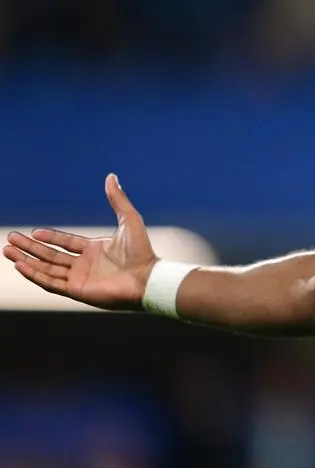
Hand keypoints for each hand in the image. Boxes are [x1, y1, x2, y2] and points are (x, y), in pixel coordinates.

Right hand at [3, 174, 156, 309]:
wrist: (147, 278)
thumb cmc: (142, 251)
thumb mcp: (129, 219)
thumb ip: (117, 199)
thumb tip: (111, 176)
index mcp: (95, 250)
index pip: (66, 243)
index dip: (50, 237)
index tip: (34, 231)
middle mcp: (85, 264)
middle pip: (50, 255)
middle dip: (30, 248)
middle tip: (10, 240)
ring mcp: (79, 278)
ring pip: (46, 268)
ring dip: (26, 260)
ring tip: (8, 251)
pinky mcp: (76, 291)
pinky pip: (50, 282)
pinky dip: (34, 274)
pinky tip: (21, 265)